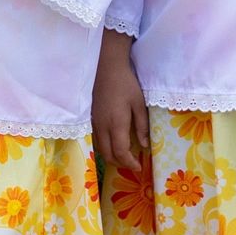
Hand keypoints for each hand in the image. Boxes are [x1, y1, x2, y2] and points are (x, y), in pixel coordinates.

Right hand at [93, 31, 148, 173]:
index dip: (130, 163)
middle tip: (133, 163)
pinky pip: (97, 140)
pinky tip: (114, 143)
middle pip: (108, 155)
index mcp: (116, 124)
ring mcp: (95, 123)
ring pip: (100, 149)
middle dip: (120, 163)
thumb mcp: (139, 104)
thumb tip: (144, 145)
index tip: (139, 166)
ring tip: (125, 156)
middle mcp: (102, 127)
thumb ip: (141, 126)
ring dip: (112, 157)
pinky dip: (106, 148)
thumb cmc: (126, 84)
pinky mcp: (91, 119)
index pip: (121, 152)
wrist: (107, 68)